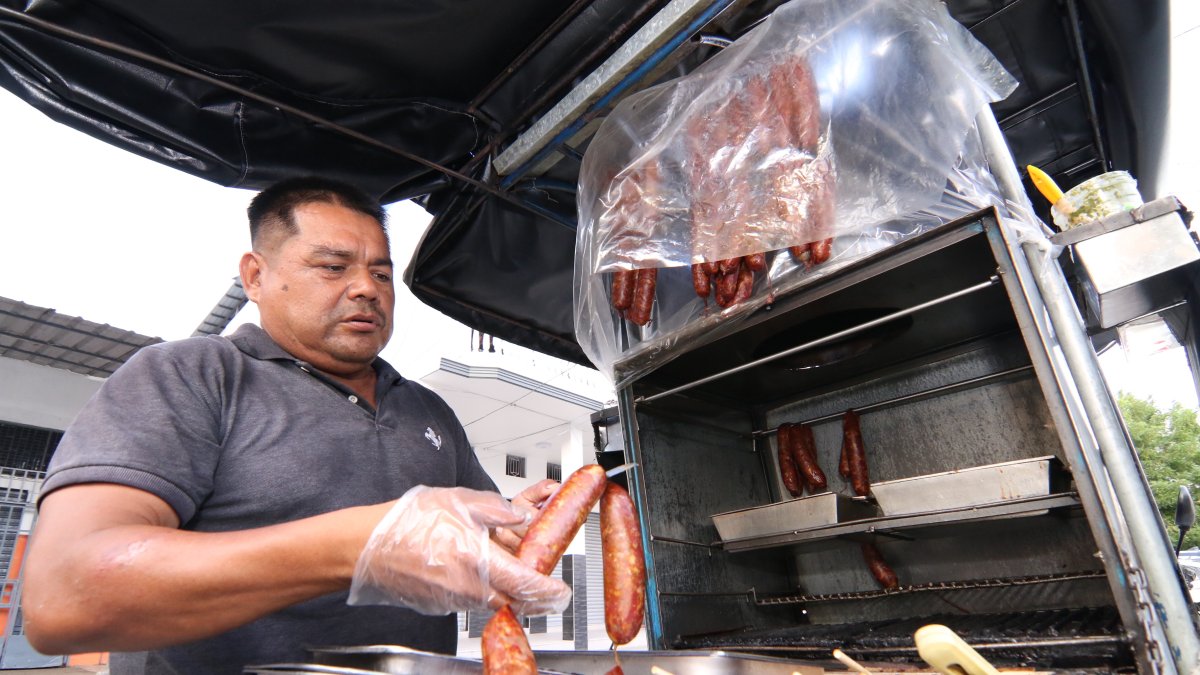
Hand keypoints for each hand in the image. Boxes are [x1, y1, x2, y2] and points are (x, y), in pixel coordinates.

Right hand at [347, 486, 570, 615]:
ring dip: (506, 585)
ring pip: (494, 599)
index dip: (549, 591)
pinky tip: (474, 563)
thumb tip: (520, 518)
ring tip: (503, 557)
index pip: (526, 585)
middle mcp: (468, 587)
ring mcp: (453, 600)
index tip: (561, 591)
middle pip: (515, 599)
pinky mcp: (441, 604)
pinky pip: (472, 598)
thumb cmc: (405, 523)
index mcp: (477, 560)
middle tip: (542, 576)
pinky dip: (483, 585)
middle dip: (533, 591)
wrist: (365, 546)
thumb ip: (496, 511)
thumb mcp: (460, 501)